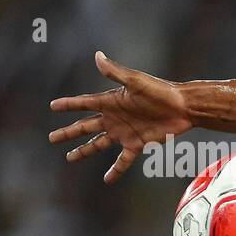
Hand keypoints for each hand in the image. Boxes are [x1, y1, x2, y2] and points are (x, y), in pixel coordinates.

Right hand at [49, 51, 192, 183]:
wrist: (183, 107)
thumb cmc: (161, 91)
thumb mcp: (136, 81)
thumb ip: (115, 73)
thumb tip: (98, 56)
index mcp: (111, 101)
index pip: (83, 103)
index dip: (68, 105)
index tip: (52, 106)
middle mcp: (114, 118)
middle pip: (85, 127)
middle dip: (68, 133)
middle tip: (52, 138)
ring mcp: (124, 132)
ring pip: (98, 144)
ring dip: (84, 151)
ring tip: (69, 157)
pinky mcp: (138, 144)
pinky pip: (123, 160)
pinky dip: (116, 170)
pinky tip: (107, 180)